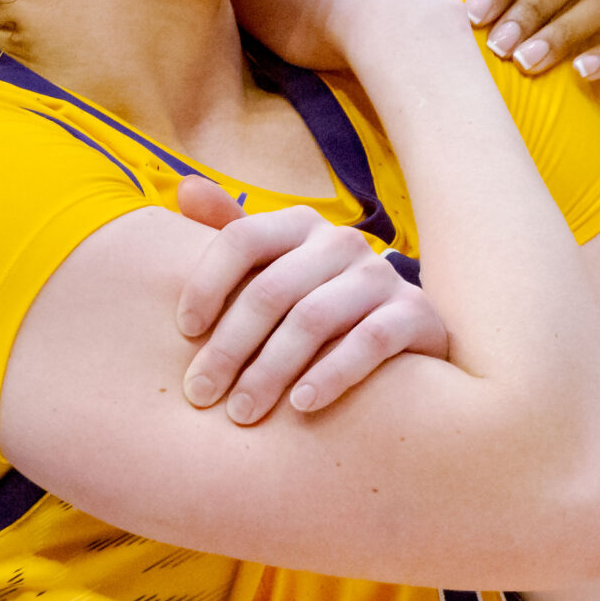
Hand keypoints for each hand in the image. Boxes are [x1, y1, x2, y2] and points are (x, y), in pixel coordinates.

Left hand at [171, 177, 448, 421]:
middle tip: (200, 394)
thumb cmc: (318, 301)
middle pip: (272, 289)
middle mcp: (342, 241)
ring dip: (270, 370)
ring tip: (242, 413)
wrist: (403, 333)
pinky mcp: (415, 313)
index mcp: (300, 224)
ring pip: (314, 318)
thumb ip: (230, 231)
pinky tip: (302, 405)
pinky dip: (332, 374)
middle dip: (229, 347)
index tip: (184, 333)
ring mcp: (382, 275)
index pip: (243, 238)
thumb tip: (186, 188)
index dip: (206, 284)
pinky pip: (369, 342)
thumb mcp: (275, 265)